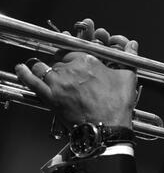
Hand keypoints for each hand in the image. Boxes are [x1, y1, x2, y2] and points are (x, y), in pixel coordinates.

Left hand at [15, 19, 138, 129]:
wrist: (105, 128)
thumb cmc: (117, 105)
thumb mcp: (128, 77)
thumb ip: (129, 57)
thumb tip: (133, 44)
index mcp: (89, 60)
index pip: (76, 47)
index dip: (76, 49)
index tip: (76, 52)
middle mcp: (71, 68)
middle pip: (60, 57)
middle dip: (64, 60)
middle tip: (68, 67)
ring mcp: (58, 82)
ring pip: (45, 66)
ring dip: (47, 67)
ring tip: (50, 71)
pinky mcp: (49, 96)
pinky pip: (32, 80)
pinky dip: (25, 73)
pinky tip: (22, 68)